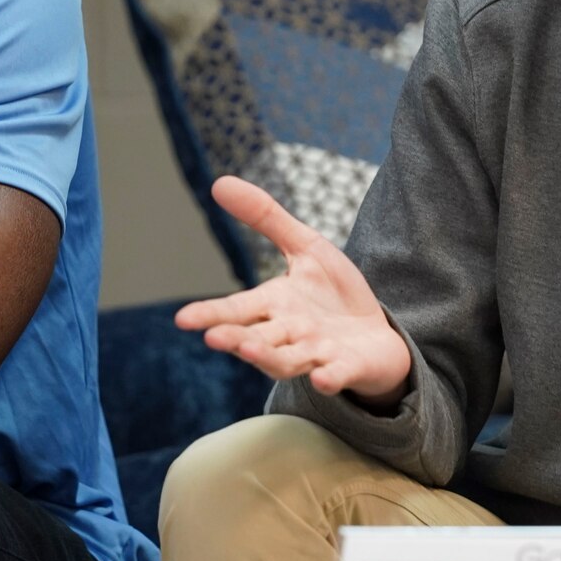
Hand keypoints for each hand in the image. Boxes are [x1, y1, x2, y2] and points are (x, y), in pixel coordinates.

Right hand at [175, 176, 411, 402]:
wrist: (377, 336)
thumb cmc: (334, 294)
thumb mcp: (305, 247)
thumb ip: (266, 218)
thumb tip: (219, 182)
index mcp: (274, 305)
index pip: (237, 310)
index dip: (211, 314)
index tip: (183, 319)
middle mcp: (289, 334)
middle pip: (257, 338)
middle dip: (236, 338)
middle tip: (213, 337)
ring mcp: (317, 354)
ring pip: (287, 360)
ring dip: (269, 356)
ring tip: (250, 350)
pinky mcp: (347, 367)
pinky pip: (336, 375)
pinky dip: (329, 378)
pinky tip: (322, 378)